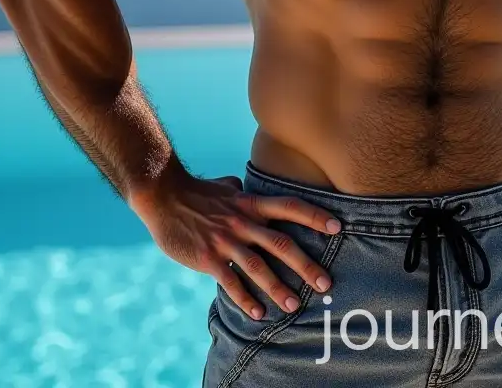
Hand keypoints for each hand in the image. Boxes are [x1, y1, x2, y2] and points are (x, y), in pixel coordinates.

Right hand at [132, 169, 341, 319]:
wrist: (163, 195)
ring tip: (295, 306)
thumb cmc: (197, 192)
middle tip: (326, 283)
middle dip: (306, 265)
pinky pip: (230, 282)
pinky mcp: (208, 258)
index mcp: (251, 204)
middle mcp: (243, 222)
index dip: (315, 216)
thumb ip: (240, 190)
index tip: (338, 226)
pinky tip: (259, 313)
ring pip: (258, 267)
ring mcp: (226, 240)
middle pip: (282, 243)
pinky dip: (246, 299)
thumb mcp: (226, 187)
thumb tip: (243, 187)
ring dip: (278, 288)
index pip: (290, 207)